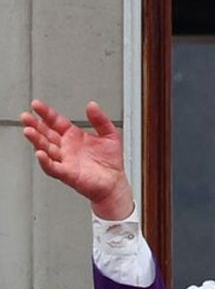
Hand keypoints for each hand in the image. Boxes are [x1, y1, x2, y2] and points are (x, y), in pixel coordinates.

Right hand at [21, 100, 132, 218]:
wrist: (115, 183)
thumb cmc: (110, 162)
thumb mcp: (110, 135)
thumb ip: (101, 120)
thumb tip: (92, 105)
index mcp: (73, 136)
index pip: (56, 122)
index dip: (46, 113)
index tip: (36, 105)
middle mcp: (66, 147)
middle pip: (46, 134)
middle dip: (35, 125)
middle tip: (26, 117)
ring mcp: (65, 160)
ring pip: (46, 149)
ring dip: (36, 140)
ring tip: (29, 131)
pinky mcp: (67, 174)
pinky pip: (53, 168)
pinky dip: (45, 161)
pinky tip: (40, 153)